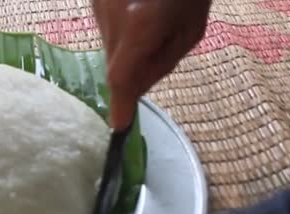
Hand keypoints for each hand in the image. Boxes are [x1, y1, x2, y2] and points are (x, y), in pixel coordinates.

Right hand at [93, 0, 211, 128]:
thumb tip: (135, 91)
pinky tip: (139, 12)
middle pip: (113, 62)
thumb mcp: (190, 30)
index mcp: (140, 24)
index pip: (120, 77)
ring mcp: (98, 4)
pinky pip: (105, 27)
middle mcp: (112, 15)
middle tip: (153, 56)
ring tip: (151, 24)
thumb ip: (160, 64)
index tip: (118, 125)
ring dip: (125, 49)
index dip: (119, 103)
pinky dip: (120, 31)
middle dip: (129, 73)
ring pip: (107, 45)